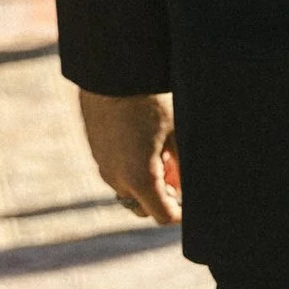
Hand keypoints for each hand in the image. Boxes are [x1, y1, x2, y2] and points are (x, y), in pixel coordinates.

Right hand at [80, 87, 181, 223]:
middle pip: (143, 206)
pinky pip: (117, 171)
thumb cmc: (150, 102)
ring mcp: (103, 165)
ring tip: (163, 152)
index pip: (163, 216)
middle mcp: (116, 178)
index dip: (181, 213)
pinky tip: (145, 142)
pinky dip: (133, 168)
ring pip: (130, 188)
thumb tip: (188, 187)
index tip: (192, 201)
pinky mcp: (97, 151)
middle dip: (163, 197)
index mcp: (140, 179)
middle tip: (177, 171)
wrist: (112, 73)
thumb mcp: (177, 134)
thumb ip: (184, 167)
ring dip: (148, 182)